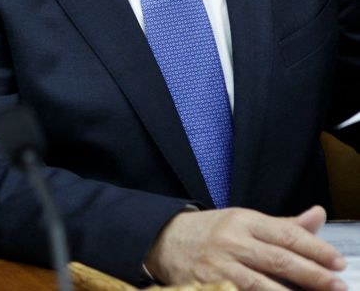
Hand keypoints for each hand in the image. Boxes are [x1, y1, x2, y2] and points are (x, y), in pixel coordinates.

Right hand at [145, 205, 346, 289]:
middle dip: (313, 276)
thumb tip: (318, 216)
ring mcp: (218, 267)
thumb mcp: (243, 221)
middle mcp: (231, 241)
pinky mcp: (207, 286)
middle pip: (279, 260)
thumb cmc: (209, 233)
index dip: (316, 249)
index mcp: (242, 220)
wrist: (161, 240)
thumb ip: (282, 225)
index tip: (337, 262)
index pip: (286, 234)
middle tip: (338, 285)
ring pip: (262, 285)